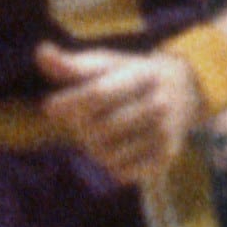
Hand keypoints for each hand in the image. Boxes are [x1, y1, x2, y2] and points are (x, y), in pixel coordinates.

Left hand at [36, 43, 201, 183]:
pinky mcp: (166, 156)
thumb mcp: (106, 64)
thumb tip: (41, 53)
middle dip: (80, 128)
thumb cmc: (133, 75)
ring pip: (108, 154)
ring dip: (93, 148)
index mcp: (141, 75)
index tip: (49, 107)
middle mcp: (158, 103)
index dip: (69, 103)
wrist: (185, 90)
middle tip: (79, 121)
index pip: (99, 93)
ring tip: (99, 133)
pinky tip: (116, 148)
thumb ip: (72, 64)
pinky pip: (123, 173)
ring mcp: (164, 132)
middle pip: (99, 128)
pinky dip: (111, 165)